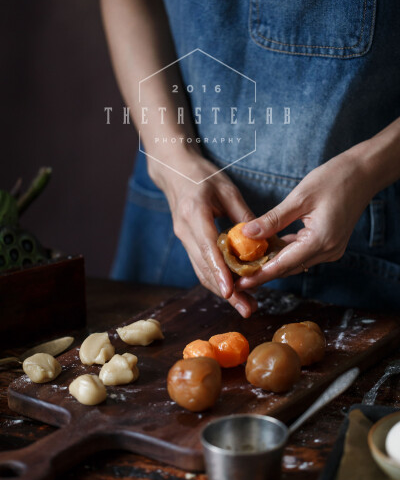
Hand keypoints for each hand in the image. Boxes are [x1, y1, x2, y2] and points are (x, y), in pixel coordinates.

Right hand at [148, 148, 257, 316]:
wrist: (174, 170)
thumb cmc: (203, 175)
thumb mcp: (227, 190)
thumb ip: (244, 216)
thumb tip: (264, 242)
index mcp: (195, 214)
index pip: (208, 248)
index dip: (219, 272)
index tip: (231, 291)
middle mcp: (185, 231)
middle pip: (205, 268)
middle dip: (226, 291)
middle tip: (247, 308)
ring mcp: (183, 238)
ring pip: (201, 271)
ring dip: (222, 291)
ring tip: (245, 306)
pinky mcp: (187, 242)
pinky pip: (201, 266)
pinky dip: (217, 279)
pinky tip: (234, 290)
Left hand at [236, 147, 376, 290]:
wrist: (364, 173)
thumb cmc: (334, 179)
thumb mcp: (300, 198)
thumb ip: (273, 219)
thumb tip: (247, 234)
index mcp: (320, 241)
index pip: (283, 265)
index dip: (259, 276)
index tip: (240, 283)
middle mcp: (328, 251)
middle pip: (288, 268)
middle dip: (263, 273)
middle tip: (237, 276)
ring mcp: (331, 250)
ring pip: (295, 262)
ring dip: (273, 262)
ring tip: (248, 263)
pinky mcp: (330, 244)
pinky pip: (303, 253)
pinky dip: (286, 252)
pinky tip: (269, 248)